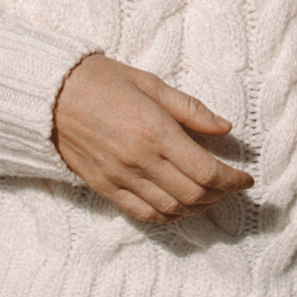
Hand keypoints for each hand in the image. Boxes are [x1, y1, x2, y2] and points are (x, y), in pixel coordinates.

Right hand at [53, 54, 254, 224]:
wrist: (50, 94)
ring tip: (210, 196)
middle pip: (193, 195)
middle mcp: (140, 160)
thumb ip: (191, 109)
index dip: (233, 180)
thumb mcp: (151, 84)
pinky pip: (144, 214)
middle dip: (221, 195)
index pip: (206, 171)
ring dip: (198, 208)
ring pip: (172, 209)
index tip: (246, 177)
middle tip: (231, 186)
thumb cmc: (102, 81)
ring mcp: (121, 178)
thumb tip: (226, 128)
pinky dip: (169, 216)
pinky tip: (180, 207)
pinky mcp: (105, 187)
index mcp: (155, 131)